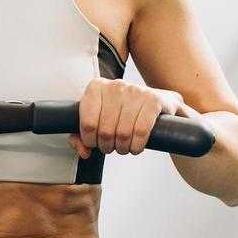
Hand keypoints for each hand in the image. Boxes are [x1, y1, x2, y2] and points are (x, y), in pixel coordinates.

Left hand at [67, 78, 182, 157]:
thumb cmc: (121, 113)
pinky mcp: (153, 100)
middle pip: (105, 131)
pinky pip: (141, 131)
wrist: (156, 102)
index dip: (90, 140)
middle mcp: (115, 86)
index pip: (87, 123)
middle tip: (111, 147)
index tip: (96, 142)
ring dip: (122, 148)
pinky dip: (137, 145)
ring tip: (123, 147)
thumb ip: (80, 137)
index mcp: (96, 87)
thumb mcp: (97, 120)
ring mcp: (135, 91)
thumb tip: (84, 152)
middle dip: (107, 146)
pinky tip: (136, 146)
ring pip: (123, 133)